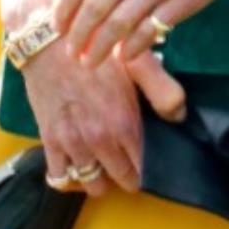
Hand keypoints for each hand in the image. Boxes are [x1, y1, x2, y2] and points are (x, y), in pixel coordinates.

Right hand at [20, 43, 186, 195]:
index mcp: (124, 122)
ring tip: (107, 166)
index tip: (153, 165)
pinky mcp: (49, 142)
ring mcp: (72, 144)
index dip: (150, 169)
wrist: (51, 43)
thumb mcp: (139, 62)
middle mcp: (98, 140)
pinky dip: (69, 178)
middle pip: (120, 179)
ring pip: (90, 184)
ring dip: (101, 179)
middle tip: (133, 167)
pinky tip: (79, 166)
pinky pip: (59, 178)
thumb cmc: (99, 49)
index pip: (143, 165)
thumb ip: (163, 90)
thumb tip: (180, 116)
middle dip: (129, 177)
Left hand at [52, 0, 228, 64]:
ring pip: (120, 24)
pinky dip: (135, 47)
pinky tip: (127, 54)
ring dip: (100, 49)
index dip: (62, 8)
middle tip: (71, 51)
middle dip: (77, 35)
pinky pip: (153, 30)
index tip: (58, 24)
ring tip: (92, 61)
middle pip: (95, 7)